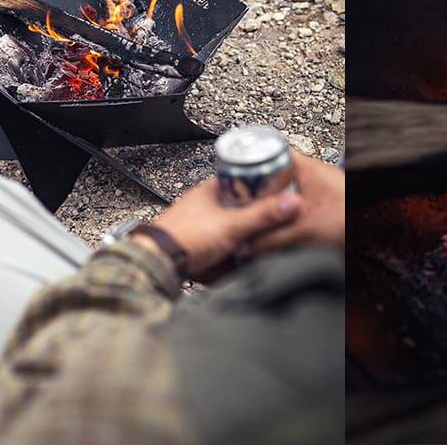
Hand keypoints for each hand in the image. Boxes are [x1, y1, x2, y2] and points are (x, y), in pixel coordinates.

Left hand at [142, 179, 300, 277]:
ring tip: (252, 246)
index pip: (242, 180)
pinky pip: (219, 245)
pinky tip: (234, 260)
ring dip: (241, 237)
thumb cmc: (182, 238)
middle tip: (267, 227)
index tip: (277, 195)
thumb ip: (262, 215)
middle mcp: (203, 204)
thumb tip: (291, 203)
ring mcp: (198, 224)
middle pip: (239, 206)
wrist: (155, 265)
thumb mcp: (232, 225)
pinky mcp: (196, 244)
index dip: (261, 187)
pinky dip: (228, 252)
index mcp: (210, 190)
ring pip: (229, 227)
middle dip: (253, 219)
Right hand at [244, 152, 343, 254]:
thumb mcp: (303, 230)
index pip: (270, 150)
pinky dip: (282, 208)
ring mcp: (315, 183)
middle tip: (239, 198)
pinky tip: (276, 221)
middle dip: (256, 186)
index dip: (250, 160)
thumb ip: (272, 238)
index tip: (235, 173)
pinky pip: (293, 198)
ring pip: (283, 186)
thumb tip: (245, 244)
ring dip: (269, 199)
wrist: (375, 230)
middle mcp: (310, 171)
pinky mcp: (319, 198)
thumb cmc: (350, 218)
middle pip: (273, 171)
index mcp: (305, 166)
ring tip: (253, 211)